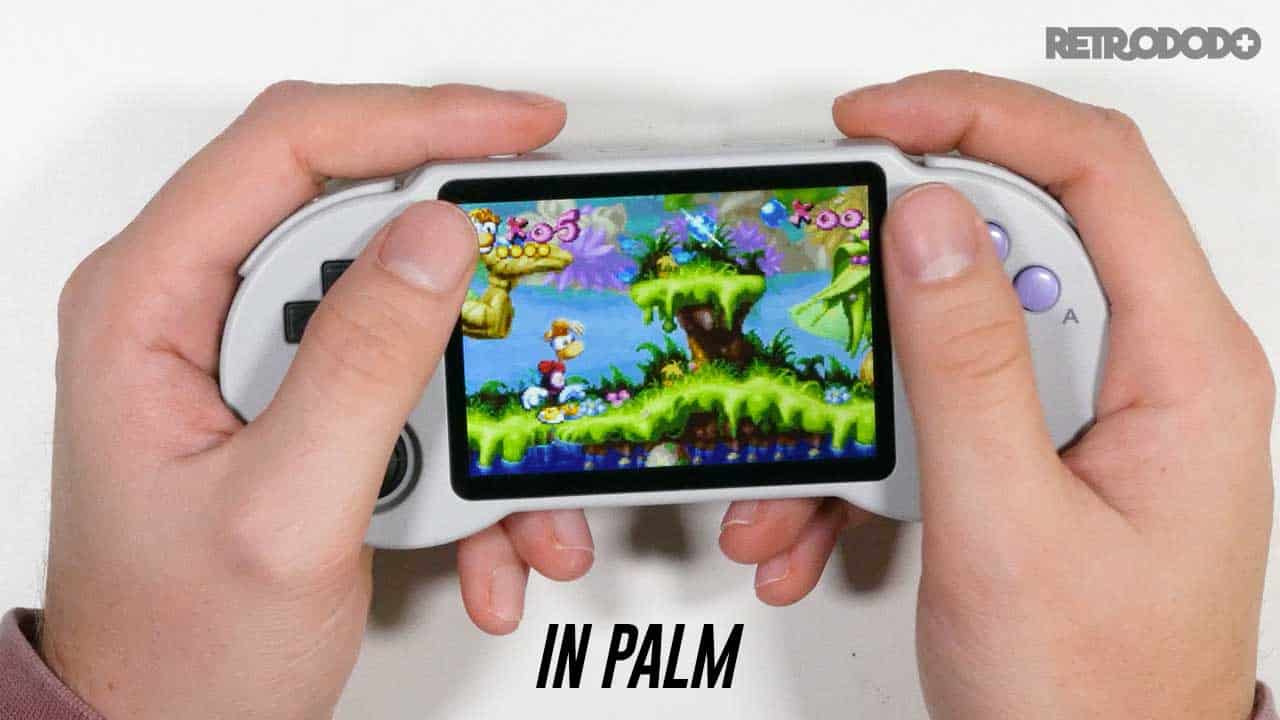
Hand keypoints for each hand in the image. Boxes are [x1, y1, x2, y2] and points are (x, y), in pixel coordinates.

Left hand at [42, 82, 594, 718]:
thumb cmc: (176, 649)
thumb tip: (436, 240)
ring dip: (472, 403)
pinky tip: (483, 538)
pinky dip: (462, 462)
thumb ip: (363, 365)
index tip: (521, 131)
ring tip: (508, 496)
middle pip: (359, 222)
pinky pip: (408, 391)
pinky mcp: (303, 405)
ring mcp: (254, 359)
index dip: (418, 119)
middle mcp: (198, 313)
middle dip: (466, 282)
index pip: (291, 145)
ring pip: (401, 317)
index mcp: (150, 304)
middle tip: (538, 307)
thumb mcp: (286, 512)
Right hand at [719, 71, 1272, 718]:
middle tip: (821, 289)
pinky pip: (947, 411)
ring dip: (866, 398)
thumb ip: (964, 363)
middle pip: (1014, 244)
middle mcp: (1147, 375)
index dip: (980, 116)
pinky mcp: (1041, 455)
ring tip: (809, 474)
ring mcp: (1091, 417)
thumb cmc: (1092, 697)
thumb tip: (930, 224)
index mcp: (1184, 367)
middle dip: (894, 276)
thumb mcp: (1008, 524)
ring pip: (960, 338)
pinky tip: (825, 519)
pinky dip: (873, 457)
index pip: (1095, 170)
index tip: (879, 119)